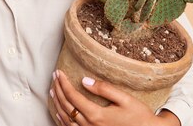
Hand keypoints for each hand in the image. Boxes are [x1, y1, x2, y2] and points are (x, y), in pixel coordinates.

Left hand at [50, 70, 180, 125]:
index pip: (73, 96)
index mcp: (97, 115)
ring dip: (57, 104)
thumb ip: (104, 89)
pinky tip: (59, 112)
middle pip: (67, 106)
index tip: (59, 72)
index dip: (64, 83)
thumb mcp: (124, 99)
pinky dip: (62, 120)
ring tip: (53, 91)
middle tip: (54, 77)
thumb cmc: (139, 116)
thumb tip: (84, 80)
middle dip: (58, 90)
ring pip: (66, 119)